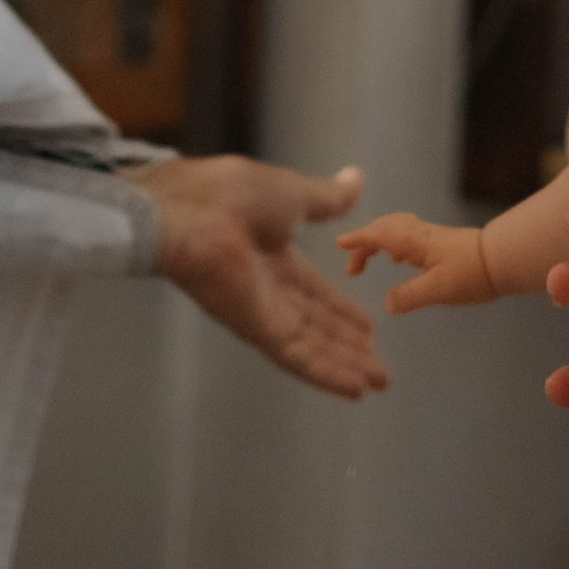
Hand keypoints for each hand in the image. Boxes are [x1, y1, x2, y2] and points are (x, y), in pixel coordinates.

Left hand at [128, 155, 387, 398]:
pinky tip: (353, 388)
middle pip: (317, 325)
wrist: (188, 210)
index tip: (369, 328)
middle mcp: (266, 288)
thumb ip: (327, 199)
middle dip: (350, 347)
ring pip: (312, 346)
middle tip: (381, 370)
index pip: (314, 292)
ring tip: (377, 383)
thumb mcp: (292, 192)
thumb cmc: (230, 193)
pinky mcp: (255, 328)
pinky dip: (325, 373)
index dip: (342, 310)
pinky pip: (297, 356)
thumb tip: (356, 179)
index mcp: (272, 253)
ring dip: (345, 365)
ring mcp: (260, 311)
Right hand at [338, 214, 494, 312]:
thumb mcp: (438, 290)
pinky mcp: (440, 242)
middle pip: (383, 228)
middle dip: (363, 243)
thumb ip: (409, 296)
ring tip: (368, 260)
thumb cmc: (472, 273)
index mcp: (413, 243)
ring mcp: (430, 236)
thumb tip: (388, 303)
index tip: (338, 243)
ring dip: (377, 240)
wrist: (503, 259)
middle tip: (352, 268)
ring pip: (395, 228)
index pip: (378, 236)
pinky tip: (398, 259)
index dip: (357, 240)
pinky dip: (394, 242)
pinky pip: (408, 235)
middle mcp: (419, 234)